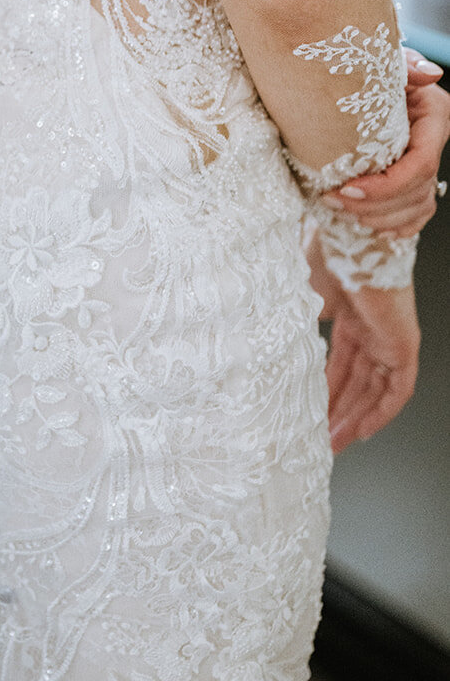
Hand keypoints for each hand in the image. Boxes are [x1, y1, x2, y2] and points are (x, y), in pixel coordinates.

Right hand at [307, 237, 419, 453]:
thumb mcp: (301, 293)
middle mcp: (372, 329)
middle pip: (357, 381)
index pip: (341, 363)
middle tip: (320, 439)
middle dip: (338, 412)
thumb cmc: (324, 252)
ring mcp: (388, 336)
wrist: (351, 237)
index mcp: (349, 314)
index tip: (310, 412)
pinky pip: (397, 390)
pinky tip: (361, 431)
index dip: (327, 390)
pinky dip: (380, 412)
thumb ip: (295, 319)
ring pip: (375, 390)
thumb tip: (277, 342)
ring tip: (333, 444)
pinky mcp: (403, 343)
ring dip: (355, 418)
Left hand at [321, 49, 449, 237]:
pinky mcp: (416, 180)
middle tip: (332, 200)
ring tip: (339, 210)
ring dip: (378, 217)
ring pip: (415, 206)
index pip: (421, 163)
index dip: (387, 184)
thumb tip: (430, 74)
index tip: (348, 188)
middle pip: (416, 190)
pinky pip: (416, 215)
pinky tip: (373, 230)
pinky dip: (397, 227)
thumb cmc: (361, 70)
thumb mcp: (380, 62)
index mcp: (432, 115)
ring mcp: (426, 163)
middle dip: (374, 204)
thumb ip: (404, 65)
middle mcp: (432, 141)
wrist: (346, 84)